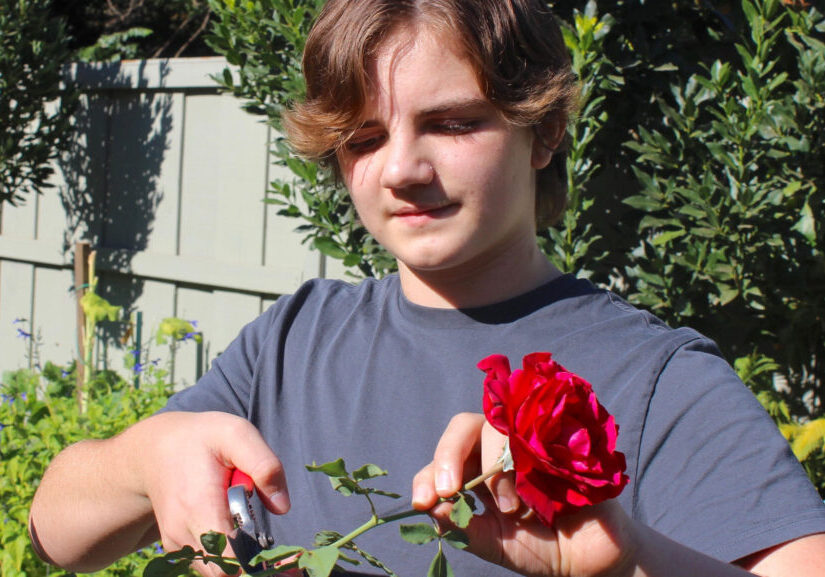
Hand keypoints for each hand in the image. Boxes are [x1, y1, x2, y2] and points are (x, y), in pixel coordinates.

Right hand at [135, 411, 289, 576]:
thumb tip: (282, 507)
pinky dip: (236, 565)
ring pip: (219, 575)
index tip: (290, 564)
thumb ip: (263, 465)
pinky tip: (256, 548)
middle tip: (292, 566)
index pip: (229, 561)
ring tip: (277, 555)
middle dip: (259, 571)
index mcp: (199, 507)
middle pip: (226, 575)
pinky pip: (212, 567)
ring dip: (248, 568)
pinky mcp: (183, 548)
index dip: (261, 568)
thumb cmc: (201, 439)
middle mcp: (184, 534)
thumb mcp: (236, 434)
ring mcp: (180, 545)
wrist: (155, 451)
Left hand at [411, 413, 636, 576]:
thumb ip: (464, 527)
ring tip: (514, 509)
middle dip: (449, 454)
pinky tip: (539, 483)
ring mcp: (530, 440)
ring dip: (497, 469)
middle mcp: (498, 450)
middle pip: (464, 426)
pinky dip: (530, 452)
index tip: (424, 499)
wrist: (592, 559)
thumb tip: (431, 508)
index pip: (442, 458)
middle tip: (450, 488)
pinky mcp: (560, 438)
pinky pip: (539, 427)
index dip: (428, 472)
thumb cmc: (541, 548)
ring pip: (497, 426)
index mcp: (476, 471)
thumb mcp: (495, 544)